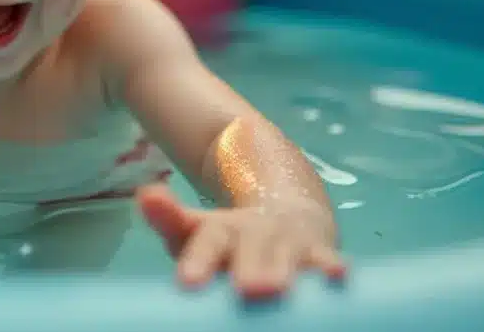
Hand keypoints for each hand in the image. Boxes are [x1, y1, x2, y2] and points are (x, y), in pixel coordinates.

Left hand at [138, 185, 344, 297]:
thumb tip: (146, 194)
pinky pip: (326, 262)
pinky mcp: (321, 255)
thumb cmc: (232, 240)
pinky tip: (338, 276)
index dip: (199, 260)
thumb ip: (170, 219)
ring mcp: (291, 244)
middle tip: (246, 289)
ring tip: (279, 288)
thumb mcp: (198, 230)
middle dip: (250, 269)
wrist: (288, 208)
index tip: (188, 282)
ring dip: (284, 271)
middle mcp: (258, 234)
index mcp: (222, 232)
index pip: (207, 242)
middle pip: (251, 250)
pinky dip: (331, 268)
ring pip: (288, 257)